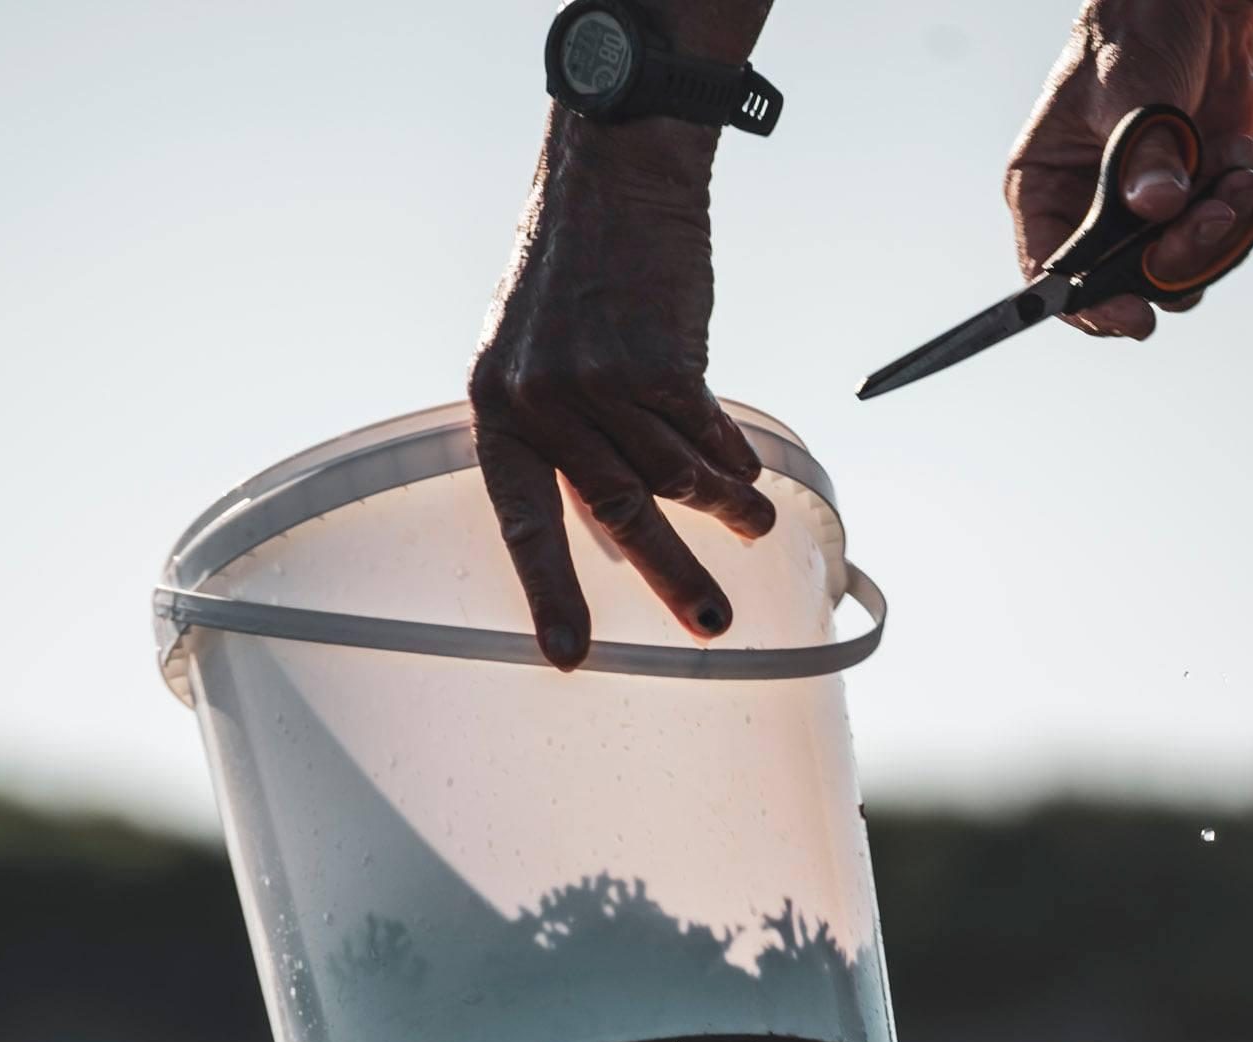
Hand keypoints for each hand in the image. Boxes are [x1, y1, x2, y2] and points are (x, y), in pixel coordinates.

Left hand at [469, 114, 774, 668]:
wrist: (616, 175)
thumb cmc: (579, 273)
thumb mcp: (535, 357)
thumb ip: (562, 438)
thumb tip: (611, 524)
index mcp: (499, 411)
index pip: (522, 522)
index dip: (550, 591)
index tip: (570, 655)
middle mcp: (541, 402)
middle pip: (615, 514)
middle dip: (671, 576)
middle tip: (709, 624)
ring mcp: (598, 379)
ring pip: (674, 476)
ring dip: (723, 508)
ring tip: (753, 527)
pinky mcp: (659, 358)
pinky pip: (707, 436)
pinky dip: (734, 461)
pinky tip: (750, 475)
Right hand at [1006, 0, 1252, 338]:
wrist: (1200, 4)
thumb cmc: (1139, 31)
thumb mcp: (1132, 86)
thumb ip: (1145, 152)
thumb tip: (1157, 209)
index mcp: (1046, 190)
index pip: (1051, 275)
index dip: (1088, 306)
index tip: (1134, 315)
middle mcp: (1089, 214)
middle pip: (1123, 285)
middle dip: (1176, 261)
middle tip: (1213, 214)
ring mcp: (1143, 217)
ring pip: (1179, 274)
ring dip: (1218, 231)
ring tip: (1236, 171)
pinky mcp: (1192, 206)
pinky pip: (1220, 241)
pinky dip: (1241, 203)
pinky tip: (1239, 156)